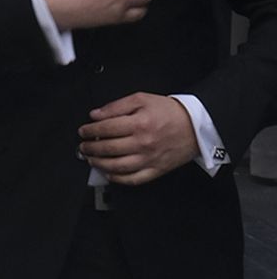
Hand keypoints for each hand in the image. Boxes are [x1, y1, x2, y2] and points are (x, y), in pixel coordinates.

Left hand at [79, 92, 196, 183]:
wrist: (195, 126)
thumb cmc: (169, 112)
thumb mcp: (142, 99)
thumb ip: (117, 106)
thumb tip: (97, 115)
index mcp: (139, 124)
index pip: (106, 128)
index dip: (90, 130)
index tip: (83, 131)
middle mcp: (143, 143)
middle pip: (109, 148)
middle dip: (91, 148)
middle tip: (83, 146)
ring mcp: (149, 159)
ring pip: (118, 167)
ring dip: (100, 164)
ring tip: (91, 159)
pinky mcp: (156, 170)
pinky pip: (133, 179)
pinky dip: (118, 179)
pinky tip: (109, 174)